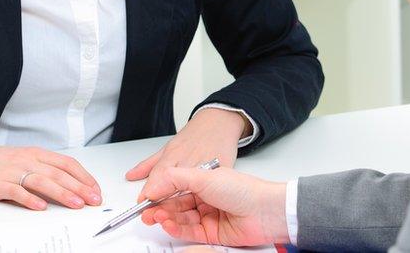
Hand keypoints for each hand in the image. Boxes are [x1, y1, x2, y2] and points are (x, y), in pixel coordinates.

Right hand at [0, 143, 101, 209]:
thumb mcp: (26, 161)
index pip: (67, 164)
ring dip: (62, 193)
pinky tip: (41, 207)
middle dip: (80, 188)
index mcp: (38, 154)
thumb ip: (45, 171)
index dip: (84, 177)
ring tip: (76, 204)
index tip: (96, 189)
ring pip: (42, 181)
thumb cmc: (0, 162)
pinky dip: (30, 199)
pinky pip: (17, 191)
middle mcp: (28, 161)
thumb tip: (70, 186)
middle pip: (59, 174)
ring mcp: (14, 171)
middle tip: (94, 199)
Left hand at [127, 108, 249, 200]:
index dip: (149, 191)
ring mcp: (206, 167)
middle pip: (173, 185)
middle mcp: (189, 161)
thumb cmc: (194, 135)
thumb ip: (148, 165)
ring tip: (173, 212)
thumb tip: (131, 176)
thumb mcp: (167, 147)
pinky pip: (208, 188)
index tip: (142, 202)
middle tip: (153, 212)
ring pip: (191, 190)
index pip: (159, 175)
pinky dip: (201, 197)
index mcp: (174, 154)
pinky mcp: (220, 173)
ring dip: (181, 203)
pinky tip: (195, 204)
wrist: (219, 122)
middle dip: (162, 201)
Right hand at [140, 166, 288, 246]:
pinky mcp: (211, 234)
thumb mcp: (203, 176)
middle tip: (145, 211)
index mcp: (204, 181)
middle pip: (175, 204)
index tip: (145, 196)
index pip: (175, 187)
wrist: (264, 211)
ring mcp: (208, 216)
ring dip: (165, 218)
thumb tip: (152, 185)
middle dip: (159, 207)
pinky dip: (175, 228)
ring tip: (154, 217)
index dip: (159, 192)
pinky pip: (188, 232)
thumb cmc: (242, 190)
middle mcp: (205, 198)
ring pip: (180, 219)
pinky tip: (166, 223)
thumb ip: (175, 179)